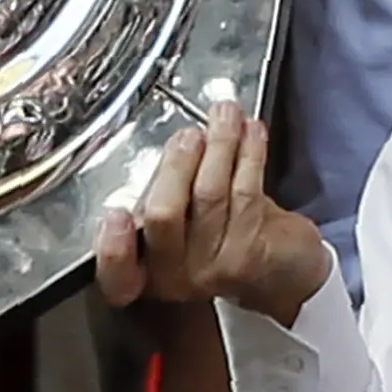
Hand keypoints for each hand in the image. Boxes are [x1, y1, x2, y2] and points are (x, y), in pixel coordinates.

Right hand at [95, 102, 330, 325]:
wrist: (278, 268)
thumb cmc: (221, 233)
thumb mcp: (181, 218)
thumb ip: (166, 191)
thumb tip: (174, 145)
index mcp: (144, 270)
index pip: (118, 274)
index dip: (112, 249)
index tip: (115, 216)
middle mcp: (174, 276)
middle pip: (163, 216)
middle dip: (176, 166)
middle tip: (189, 135)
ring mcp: (214, 267)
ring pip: (209, 194)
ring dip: (219, 145)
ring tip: (225, 115)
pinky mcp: (251, 252)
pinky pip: (245, 191)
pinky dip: (248, 153)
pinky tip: (251, 131)